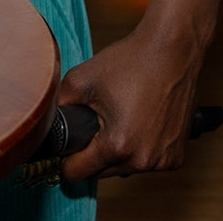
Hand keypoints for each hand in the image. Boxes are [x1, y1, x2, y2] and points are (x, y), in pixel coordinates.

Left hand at [56, 27, 202, 180]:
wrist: (173, 49)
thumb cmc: (132, 61)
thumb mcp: (81, 79)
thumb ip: (59, 106)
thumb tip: (45, 123)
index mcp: (118, 146)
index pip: (78, 173)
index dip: (66, 159)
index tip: (66, 147)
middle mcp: (144, 160)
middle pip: (102, 172)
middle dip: (93, 152)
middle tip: (96, 122)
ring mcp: (163, 160)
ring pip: (125, 167)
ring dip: (118, 151)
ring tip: (119, 118)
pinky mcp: (176, 156)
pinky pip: (147, 161)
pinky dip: (140, 148)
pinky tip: (140, 123)